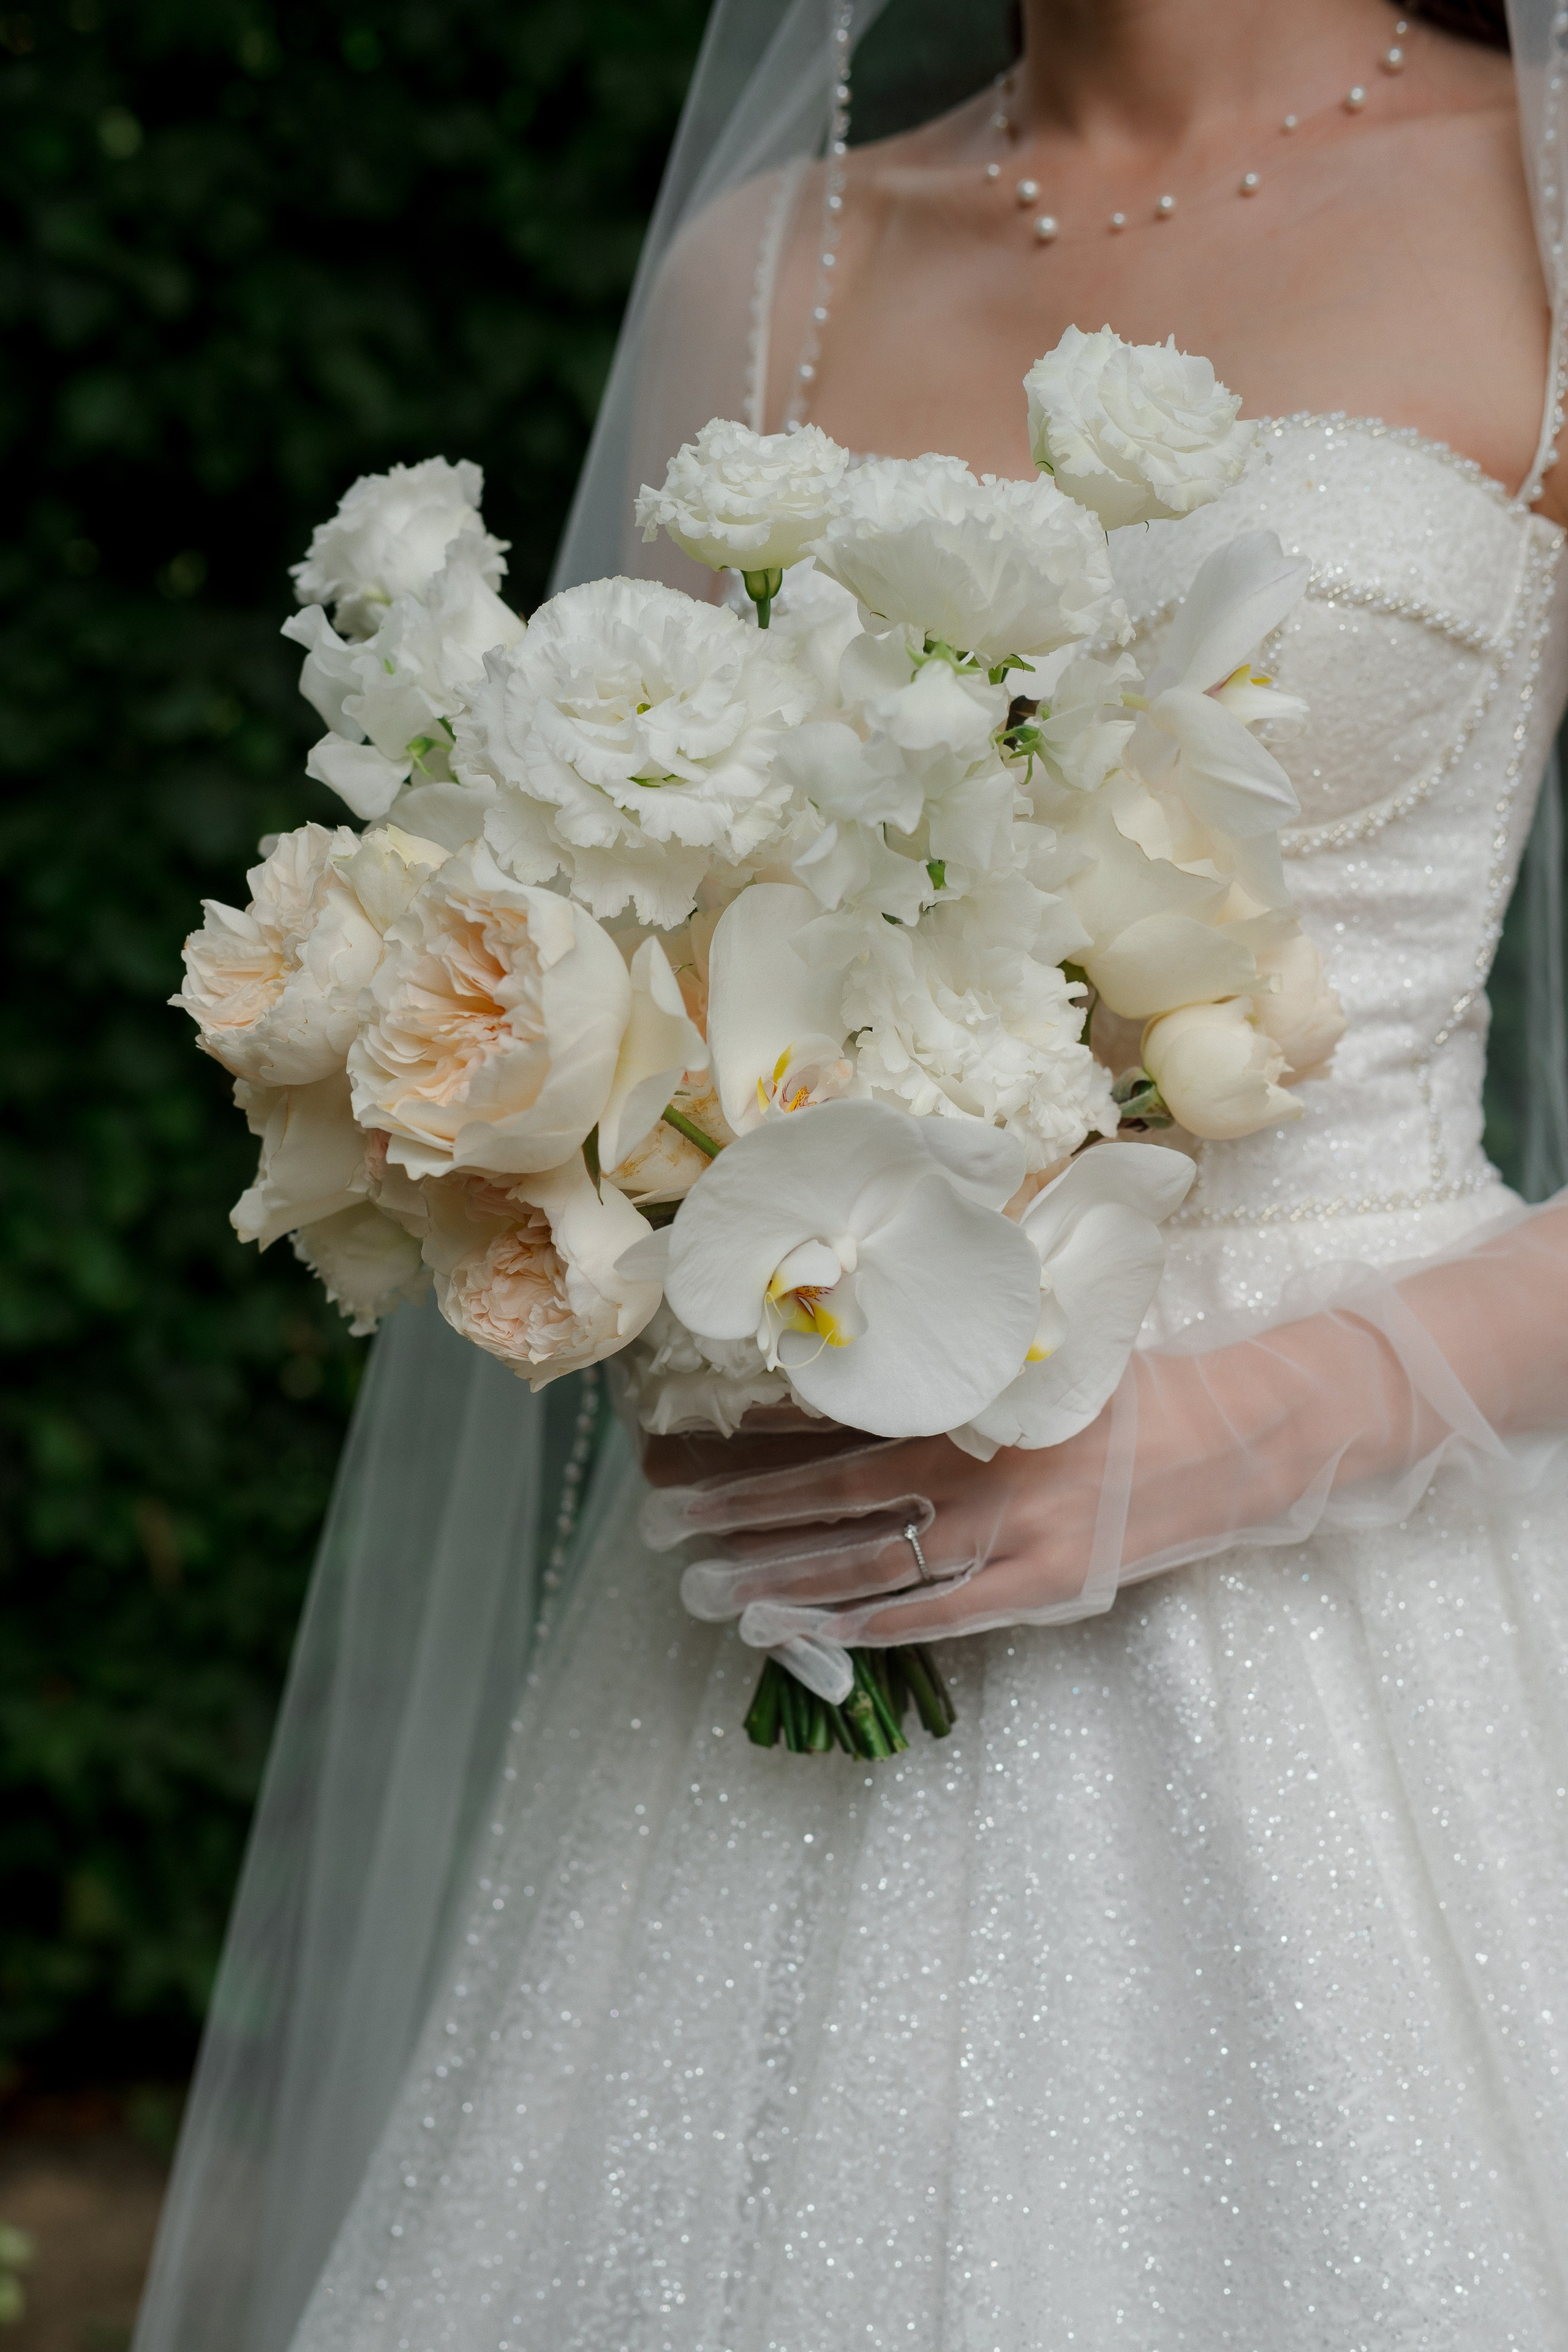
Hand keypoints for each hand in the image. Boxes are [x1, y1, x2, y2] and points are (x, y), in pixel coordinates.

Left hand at [641, 1386, 1136, 1671]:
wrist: (1238, 1438)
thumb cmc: (1132, 1384)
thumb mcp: (1043, 1346)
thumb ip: (960, 1355)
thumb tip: (863, 1339)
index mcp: (972, 1399)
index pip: (840, 1421)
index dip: (759, 1438)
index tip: (690, 1444)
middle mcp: (978, 1467)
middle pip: (833, 1497)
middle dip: (741, 1512)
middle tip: (665, 1524)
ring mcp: (1008, 1536)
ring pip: (869, 1564)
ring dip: (783, 1578)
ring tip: (711, 1589)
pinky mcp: (1040, 1588)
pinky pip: (934, 1615)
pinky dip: (866, 1624)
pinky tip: (804, 1631)